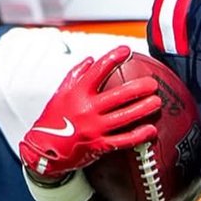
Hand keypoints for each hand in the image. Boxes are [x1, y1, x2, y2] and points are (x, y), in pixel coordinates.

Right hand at [19, 46, 160, 180]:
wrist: (43, 150)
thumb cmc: (52, 120)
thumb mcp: (60, 94)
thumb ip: (76, 75)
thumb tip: (91, 59)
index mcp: (77, 93)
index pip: (98, 70)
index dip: (114, 58)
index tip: (127, 50)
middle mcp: (87, 109)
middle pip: (119, 95)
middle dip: (139, 88)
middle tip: (152, 83)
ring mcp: (95, 128)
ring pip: (125, 117)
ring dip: (144, 108)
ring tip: (156, 102)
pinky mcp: (99, 145)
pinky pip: (123, 140)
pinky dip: (139, 135)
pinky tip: (151, 130)